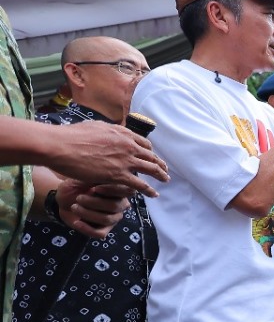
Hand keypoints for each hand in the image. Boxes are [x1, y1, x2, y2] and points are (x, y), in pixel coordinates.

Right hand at [51, 121, 169, 195]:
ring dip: (160, 174)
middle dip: (159, 163)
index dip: (148, 151)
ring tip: (166, 179)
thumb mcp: (94, 127)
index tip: (151, 156)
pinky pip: (140, 184)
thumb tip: (107, 131)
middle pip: (150, 156)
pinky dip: (149, 190)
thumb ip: (106, 131)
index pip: (142, 143)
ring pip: (150, 168)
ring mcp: (125, 160)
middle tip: (164, 168)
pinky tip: (154, 194)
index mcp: (122, 133)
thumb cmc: (70, 136)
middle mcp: (128, 145)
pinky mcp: (119, 175)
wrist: (60, 146)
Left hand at [56, 180, 132, 237]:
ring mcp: (113, 218)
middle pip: (115, 206)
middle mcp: (120, 204)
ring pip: (107, 219)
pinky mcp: (103, 230)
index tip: (95, 188)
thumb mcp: (84, 178)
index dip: (112, 190)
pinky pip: (100, 233)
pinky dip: (86, 228)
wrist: (64, 199)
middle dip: (94, 202)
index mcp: (120, 190)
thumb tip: (106, 175)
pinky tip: (76, 222)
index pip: (127, 191)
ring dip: (88, 213)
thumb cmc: (76, 186)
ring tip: (74, 207)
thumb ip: (97, 177)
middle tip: (79, 198)